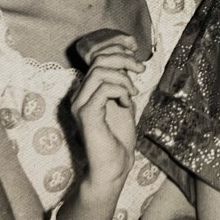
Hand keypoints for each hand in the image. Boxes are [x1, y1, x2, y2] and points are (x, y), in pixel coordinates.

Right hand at [71, 43, 142, 186]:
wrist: (114, 167)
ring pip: (100, 72)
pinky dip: (121, 91)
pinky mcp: (86, 114)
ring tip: (133, 93)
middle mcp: (78, 95)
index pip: (96, 57)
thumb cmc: (119, 139)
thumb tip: (127, 62)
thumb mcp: (123, 103)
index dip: (118, 52)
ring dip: (124, 79)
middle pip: (98, 60)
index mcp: (86, 91)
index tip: (137, 63)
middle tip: (140, 70)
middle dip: (124, 60)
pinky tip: (127, 103)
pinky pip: (104, 89)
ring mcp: (80, 104)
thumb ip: (121, 83)